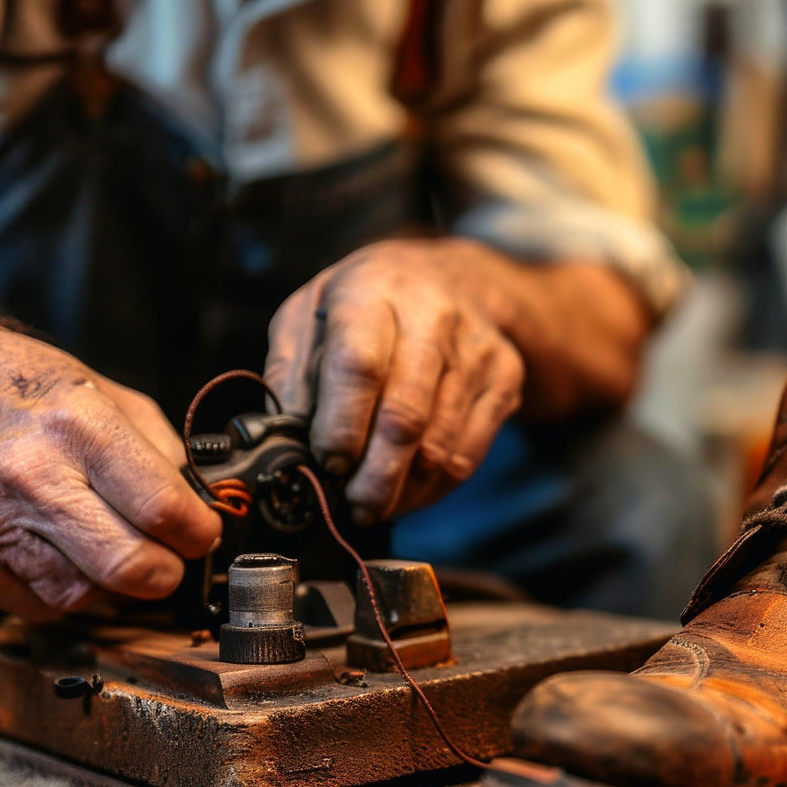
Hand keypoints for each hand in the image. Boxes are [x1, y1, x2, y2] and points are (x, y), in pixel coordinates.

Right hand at [0, 274, 220, 619]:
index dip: (199, 533)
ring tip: (106, 545)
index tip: (202, 533)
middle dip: (166, 572)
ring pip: (87, 596)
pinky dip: (65, 590)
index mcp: (78, 426)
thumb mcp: (109, 393)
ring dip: (112, 585)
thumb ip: (162, 452)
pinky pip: (39, 605)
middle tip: (168, 557)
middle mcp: (30, 476)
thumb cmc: (20, 386)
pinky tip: (63, 553)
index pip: (163, 509)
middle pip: (130, 567)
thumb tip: (200, 510)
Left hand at [265, 239, 525, 524]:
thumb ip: (290, 373)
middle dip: (374, 477)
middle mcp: (433, 316)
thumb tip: (280, 441)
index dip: (340, 426)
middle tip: (352, 509)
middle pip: (405, 416)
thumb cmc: (364, 304)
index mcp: (373, 292)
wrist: (449, 277)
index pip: (359, 367)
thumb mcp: (309, 315)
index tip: (325, 466)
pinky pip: (469, 455)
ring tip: (374, 507)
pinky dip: (434, 488)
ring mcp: (477, 349)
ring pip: (440, 445)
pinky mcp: (506, 378)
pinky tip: (408, 494)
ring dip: (403, 491)